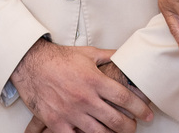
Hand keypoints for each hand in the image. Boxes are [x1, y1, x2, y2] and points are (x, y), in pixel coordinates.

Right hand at [11, 38, 152, 132]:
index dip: (140, 108)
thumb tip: (126, 54)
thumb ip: (109, 56)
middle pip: (116, 120)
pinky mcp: (56, 122)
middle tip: (135, 127)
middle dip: (130, 127)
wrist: (31, 63)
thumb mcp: (88, 53)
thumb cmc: (60, 58)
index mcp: (95, 80)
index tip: (148, 114)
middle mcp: (85, 98)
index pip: (125, 98)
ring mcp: (71, 112)